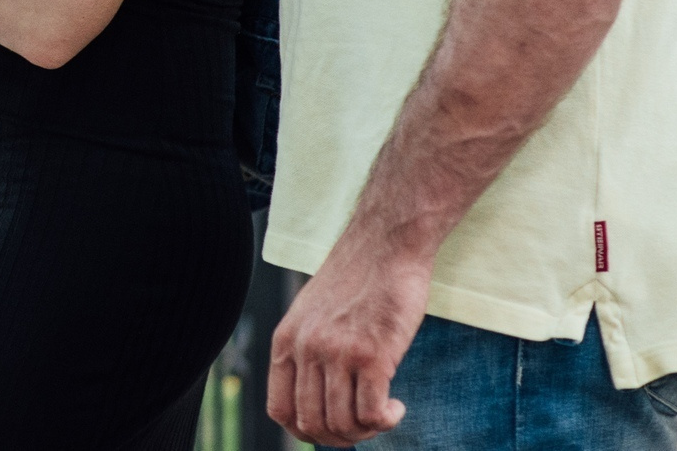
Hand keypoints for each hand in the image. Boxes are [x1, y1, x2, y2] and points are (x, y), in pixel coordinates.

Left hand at [266, 231, 431, 444]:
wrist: (384, 244)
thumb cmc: (356, 280)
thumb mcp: (313, 313)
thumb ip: (307, 350)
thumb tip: (315, 401)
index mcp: (285, 340)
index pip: (280, 411)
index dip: (306, 431)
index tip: (332, 427)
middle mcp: (306, 348)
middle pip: (313, 424)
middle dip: (342, 437)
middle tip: (366, 424)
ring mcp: (337, 352)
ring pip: (343, 424)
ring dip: (367, 431)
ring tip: (383, 412)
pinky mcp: (372, 354)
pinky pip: (371, 414)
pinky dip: (386, 420)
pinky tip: (396, 406)